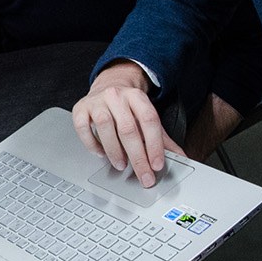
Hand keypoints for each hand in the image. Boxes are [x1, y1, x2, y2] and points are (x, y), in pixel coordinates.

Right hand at [71, 61, 182, 186]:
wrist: (108, 85)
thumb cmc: (129, 108)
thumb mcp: (147, 118)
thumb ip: (163, 139)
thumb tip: (181, 158)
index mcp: (137, 97)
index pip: (149, 121)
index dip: (154, 145)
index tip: (156, 165)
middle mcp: (116, 96)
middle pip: (128, 128)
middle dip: (137, 157)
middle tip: (143, 175)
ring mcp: (97, 101)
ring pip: (105, 126)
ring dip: (114, 151)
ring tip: (121, 165)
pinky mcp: (80, 108)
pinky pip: (83, 128)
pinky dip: (92, 144)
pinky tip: (100, 153)